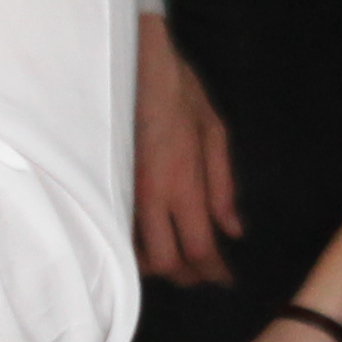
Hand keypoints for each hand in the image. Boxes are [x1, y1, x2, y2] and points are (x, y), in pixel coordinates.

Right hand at [132, 13, 238, 284]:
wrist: (132, 60)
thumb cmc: (179, 90)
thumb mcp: (215, 132)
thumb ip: (223, 186)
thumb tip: (234, 230)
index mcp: (184, 184)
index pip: (199, 248)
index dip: (213, 273)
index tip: (226, 281)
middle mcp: (152, 197)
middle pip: (167, 262)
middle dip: (187, 276)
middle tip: (203, 275)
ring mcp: (124, 193)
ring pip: (139, 251)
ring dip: (160, 264)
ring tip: (180, 260)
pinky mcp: (107, 183)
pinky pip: (123, 230)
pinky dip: (139, 244)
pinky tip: (152, 237)